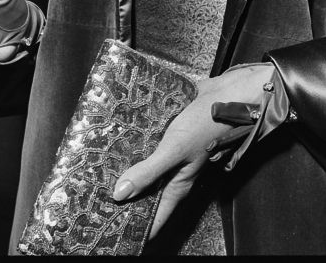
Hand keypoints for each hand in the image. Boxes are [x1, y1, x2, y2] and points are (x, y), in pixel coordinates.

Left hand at [112, 62, 273, 235]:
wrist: (230, 93)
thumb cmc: (207, 125)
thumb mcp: (175, 150)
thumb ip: (149, 171)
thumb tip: (119, 194)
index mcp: (177, 184)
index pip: (154, 217)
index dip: (134, 226)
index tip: (111, 231)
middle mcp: (174, 171)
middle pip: (145, 192)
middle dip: (124, 196)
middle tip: (95, 198)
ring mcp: (172, 151)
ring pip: (146, 167)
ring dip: (127, 168)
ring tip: (99, 169)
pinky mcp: (170, 132)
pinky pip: (149, 143)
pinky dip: (135, 143)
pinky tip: (119, 138)